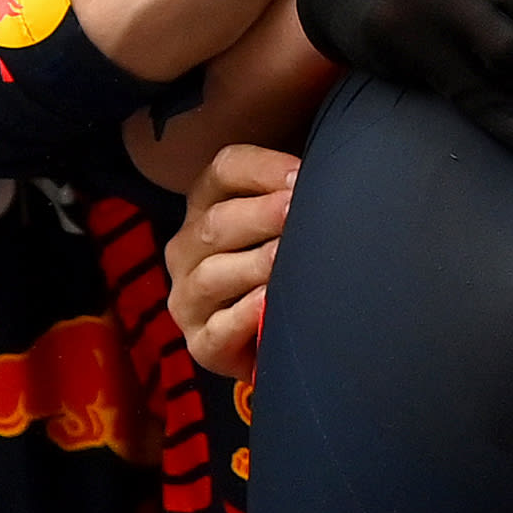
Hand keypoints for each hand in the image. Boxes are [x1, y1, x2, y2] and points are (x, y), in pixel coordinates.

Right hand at [164, 143, 295, 381]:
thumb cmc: (283, 266)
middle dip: (262, 214)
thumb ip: (293, 195)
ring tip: (286, 255)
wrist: (272, 337)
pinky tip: (267, 303)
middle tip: (298, 209)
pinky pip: (218, 329)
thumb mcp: (282, 223)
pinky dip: (243, 315)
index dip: (264, 168)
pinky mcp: (201, 344)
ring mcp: (189, 299)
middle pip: (217, 221)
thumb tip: (324, 175)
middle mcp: (188, 249)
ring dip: (253, 262)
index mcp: (207, 206)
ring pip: (211, 274)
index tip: (303, 175)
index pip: (225, 171)